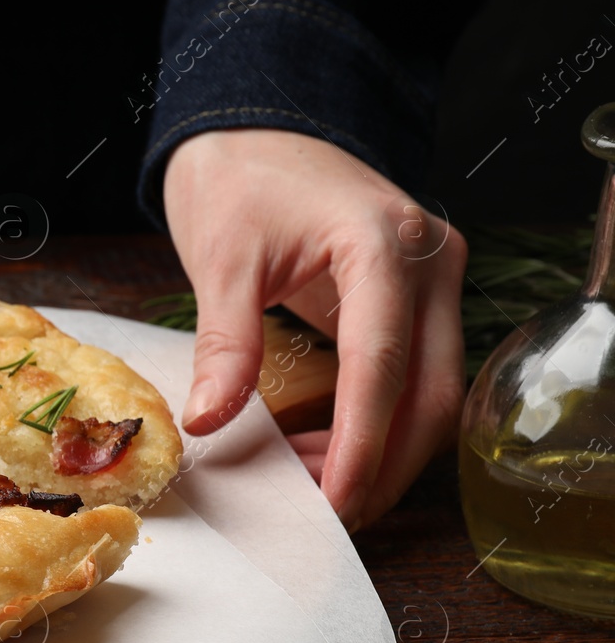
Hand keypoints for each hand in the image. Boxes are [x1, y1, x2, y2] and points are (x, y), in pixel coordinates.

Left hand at [163, 128, 466, 531]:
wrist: (254, 128)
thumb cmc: (238, 178)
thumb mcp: (222, 259)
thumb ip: (224, 343)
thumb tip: (210, 422)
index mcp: (384, 242)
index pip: (384, 362)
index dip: (359, 442)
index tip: (330, 500)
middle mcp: (429, 261)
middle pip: (431, 392)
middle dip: (379, 463)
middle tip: (322, 515)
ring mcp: (432, 280)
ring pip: (432, 393)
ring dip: (380, 451)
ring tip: (311, 488)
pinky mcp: (417, 299)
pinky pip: (412, 377)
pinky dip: (374, 423)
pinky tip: (324, 453)